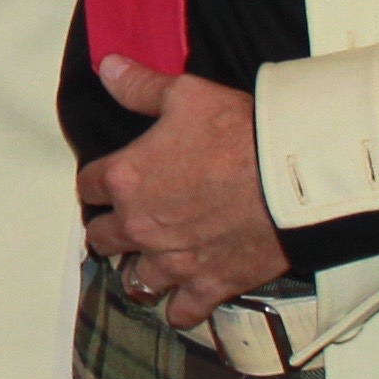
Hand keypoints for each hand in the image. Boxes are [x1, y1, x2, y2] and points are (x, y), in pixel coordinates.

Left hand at [76, 56, 288, 328]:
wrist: (292, 176)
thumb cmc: (238, 130)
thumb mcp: (187, 95)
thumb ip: (140, 86)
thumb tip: (106, 65)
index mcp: (126, 179)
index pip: (87, 187)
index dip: (97, 183)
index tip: (109, 182)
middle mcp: (140, 226)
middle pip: (103, 239)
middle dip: (111, 230)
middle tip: (129, 222)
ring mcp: (173, 261)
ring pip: (137, 281)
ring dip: (141, 272)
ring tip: (152, 263)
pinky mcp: (209, 285)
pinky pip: (181, 313)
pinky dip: (179, 310)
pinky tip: (183, 302)